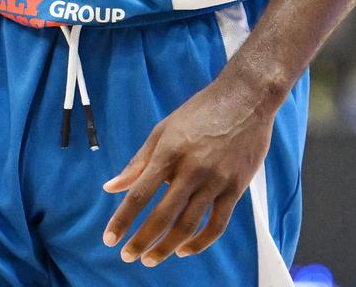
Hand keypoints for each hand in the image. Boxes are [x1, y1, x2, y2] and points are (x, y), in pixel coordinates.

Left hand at [102, 71, 277, 264]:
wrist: (245, 98)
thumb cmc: (200, 111)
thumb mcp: (163, 130)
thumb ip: (138, 162)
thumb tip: (111, 187)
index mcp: (169, 152)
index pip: (140, 194)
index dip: (123, 219)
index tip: (110, 239)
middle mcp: (191, 169)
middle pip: (162, 216)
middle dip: (142, 240)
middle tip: (128, 256)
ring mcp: (216, 180)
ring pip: (189, 225)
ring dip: (167, 247)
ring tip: (151, 258)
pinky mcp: (236, 187)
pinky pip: (217, 223)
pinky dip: (201, 242)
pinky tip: (185, 250)